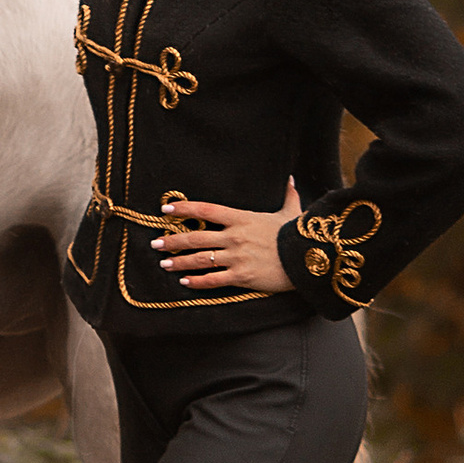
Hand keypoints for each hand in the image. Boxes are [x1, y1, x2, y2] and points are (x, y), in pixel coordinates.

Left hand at [153, 182, 301, 294]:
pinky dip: (197, 282)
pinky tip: (184, 283)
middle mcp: (234, 237)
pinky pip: (214, 280)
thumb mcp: (291, 212)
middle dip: (173, 240)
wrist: (307, 260)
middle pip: (196, 237)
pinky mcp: (241, 276)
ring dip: (179, 262)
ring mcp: (236, 257)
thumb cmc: (296, 235)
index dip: (184, 208)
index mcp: (241, 218)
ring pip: (200, 259)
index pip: (206, 210)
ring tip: (164, 263)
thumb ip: (288, 195)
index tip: (167, 209)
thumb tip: (291, 179)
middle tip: (156, 243)